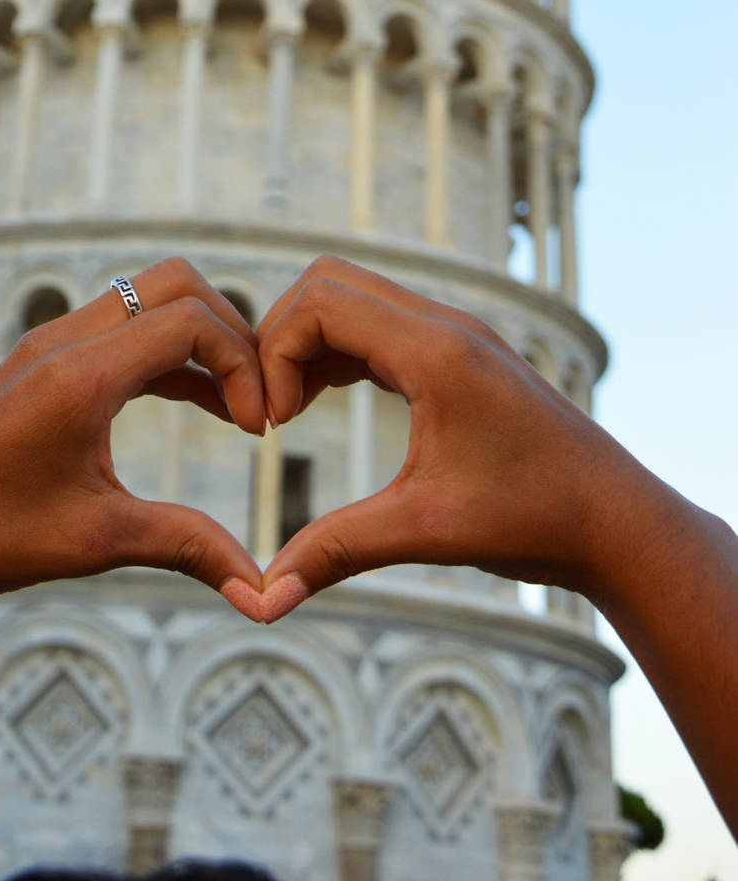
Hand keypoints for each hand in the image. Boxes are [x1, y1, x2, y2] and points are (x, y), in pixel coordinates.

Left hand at [0, 257, 265, 619]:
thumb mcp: (99, 541)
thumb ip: (188, 547)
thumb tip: (263, 595)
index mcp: (81, 375)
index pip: (190, 321)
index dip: (241, 365)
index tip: (254, 430)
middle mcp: (65, 340)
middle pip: (176, 283)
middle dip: (229, 333)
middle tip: (251, 402)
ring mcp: (50, 341)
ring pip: (147, 297)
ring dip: (197, 338)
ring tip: (231, 408)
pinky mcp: (43, 355)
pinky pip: (121, 324)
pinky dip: (164, 349)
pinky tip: (194, 401)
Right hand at [253, 256, 646, 613]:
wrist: (616, 520)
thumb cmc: (532, 520)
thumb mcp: (426, 532)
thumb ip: (339, 551)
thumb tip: (266, 598)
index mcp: (435, 351)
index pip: (320, 303)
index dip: (275, 354)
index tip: (272, 424)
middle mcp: (445, 325)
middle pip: (327, 283)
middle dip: (282, 338)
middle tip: (272, 412)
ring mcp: (455, 332)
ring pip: (353, 297)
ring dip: (309, 343)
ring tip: (288, 412)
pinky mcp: (460, 350)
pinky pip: (380, 322)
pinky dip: (339, 349)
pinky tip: (321, 400)